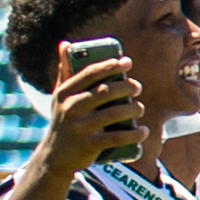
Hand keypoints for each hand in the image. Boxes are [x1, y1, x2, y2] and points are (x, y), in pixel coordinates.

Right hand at [40, 47, 143, 178]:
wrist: (55, 156)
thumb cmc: (63, 119)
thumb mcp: (59, 96)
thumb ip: (64, 71)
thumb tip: (65, 43)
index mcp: (64, 93)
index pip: (89, 73)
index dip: (110, 66)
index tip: (127, 62)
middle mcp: (70, 108)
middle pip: (106, 91)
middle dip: (127, 87)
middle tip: (137, 88)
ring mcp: (79, 127)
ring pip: (114, 113)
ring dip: (133, 109)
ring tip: (139, 108)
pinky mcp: (89, 145)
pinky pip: (117, 137)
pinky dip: (134, 134)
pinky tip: (144, 131)